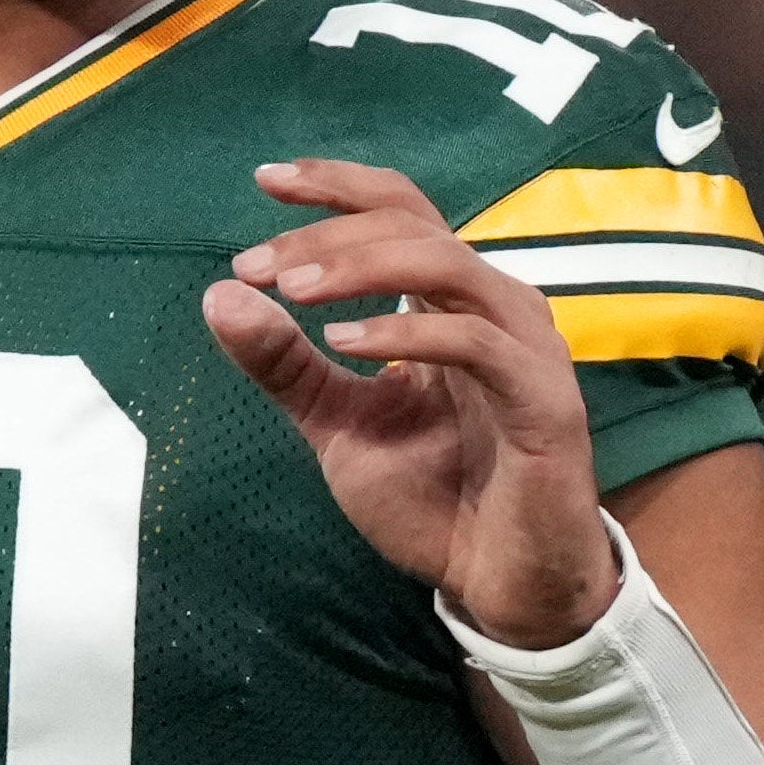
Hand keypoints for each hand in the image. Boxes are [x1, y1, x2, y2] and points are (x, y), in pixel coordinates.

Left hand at [203, 159, 619, 649]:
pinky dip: (404, 331)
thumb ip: (285, 365)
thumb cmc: (434, 499)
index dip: (338, 186)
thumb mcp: (338, 425)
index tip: (266, 179)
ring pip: (447, 264)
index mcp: (451, 304)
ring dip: (360, 266)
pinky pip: (474, 342)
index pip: (401, 212)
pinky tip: (343, 341)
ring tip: (291, 290)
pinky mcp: (544, 399)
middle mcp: (494, 309)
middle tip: (257, 264)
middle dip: (328, 233)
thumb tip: (219, 294)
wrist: (499, 584)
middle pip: (414, 225)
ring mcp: (526, 349)